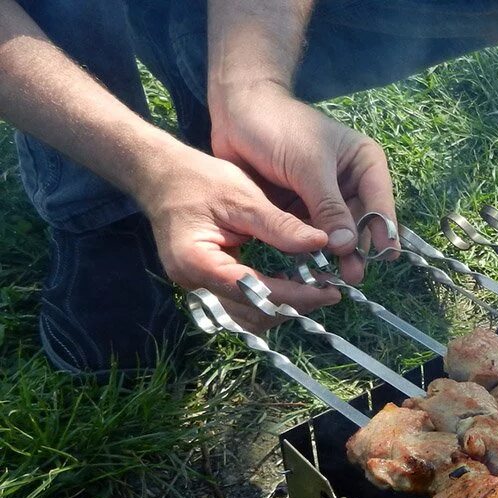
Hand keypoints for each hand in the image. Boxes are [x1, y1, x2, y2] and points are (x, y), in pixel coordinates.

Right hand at [136, 145, 340, 331]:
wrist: (160, 175)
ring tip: (314, 289)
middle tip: (329, 292)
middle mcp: (193, 284)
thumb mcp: (243, 196)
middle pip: (252, 313)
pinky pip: (239, 305)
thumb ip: (280, 225)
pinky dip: (266, 301)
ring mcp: (196, 287)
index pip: (257, 292)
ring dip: (281, 308)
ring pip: (247, 317)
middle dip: (293, 306)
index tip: (331, 292)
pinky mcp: (204, 285)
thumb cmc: (198, 179)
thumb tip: (322, 243)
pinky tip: (289, 283)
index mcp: (198, 262)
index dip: (298, 296)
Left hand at [210, 83, 397, 283]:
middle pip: (360, 223)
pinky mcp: (301, 209)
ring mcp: (325, 198)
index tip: (385, 257)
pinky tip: (311, 268)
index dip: (382, 230)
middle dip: (356, 249)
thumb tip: (347, 245)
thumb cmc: (278, 127)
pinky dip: (311, 251)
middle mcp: (350, 183)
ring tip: (333, 277)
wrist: (235, 112)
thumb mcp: (308, 166)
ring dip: (333, 254)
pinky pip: (311, 235)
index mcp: (363, 164)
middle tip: (353, 276)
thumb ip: (329, 207)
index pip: (379, 202)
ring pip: (336, 234)